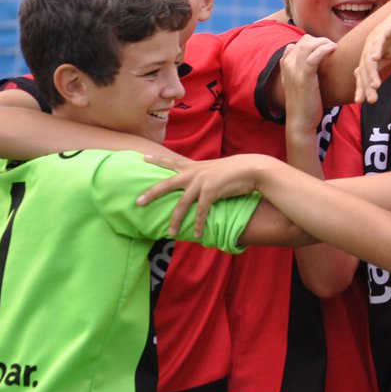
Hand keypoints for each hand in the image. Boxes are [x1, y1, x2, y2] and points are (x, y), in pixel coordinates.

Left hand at [137, 153, 272, 237]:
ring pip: (182, 204)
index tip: (143, 157)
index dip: (157, 160)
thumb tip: (202, 185)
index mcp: (195, 167)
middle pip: (166, 184)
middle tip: (138, 202)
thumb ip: (206, 175)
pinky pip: (201, 211)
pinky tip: (197, 234)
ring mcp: (201, 182)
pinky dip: (198, 224)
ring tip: (170, 233)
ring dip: (176, 221)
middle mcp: (194, 173)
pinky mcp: (211, 192)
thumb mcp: (216, 169)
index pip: (172, 162)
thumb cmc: (237, 170)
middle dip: (151, 194)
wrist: (252, 169)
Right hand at [281, 35, 335, 131]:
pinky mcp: (304, 78)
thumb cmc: (303, 105)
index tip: (323, 48)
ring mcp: (295, 71)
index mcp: (285, 66)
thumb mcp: (298, 85)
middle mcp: (288, 66)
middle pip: (303, 41)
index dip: (311, 42)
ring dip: (323, 42)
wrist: (299, 122)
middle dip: (319, 40)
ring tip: (334, 47)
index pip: (296, 44)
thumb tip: (313, 63)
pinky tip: (333, 49)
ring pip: (307, 45)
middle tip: (331, 47)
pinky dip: (323, 49)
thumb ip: (301, 72)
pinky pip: (313, 57)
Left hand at [355, 0, 390, 103]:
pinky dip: (376, 49)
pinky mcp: (385, 28)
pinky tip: (375, 59)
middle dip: (366, 85)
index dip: (361, 87)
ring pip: (369, 57)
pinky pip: (378, 40)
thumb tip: (368, 80)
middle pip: (364, 68)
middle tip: (370, 100)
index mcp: (370, 53)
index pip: (362, 72)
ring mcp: (375, 36)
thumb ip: (380, 65)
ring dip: (371, 73)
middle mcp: (369, 45)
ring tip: (375, 86)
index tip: (361, 102)